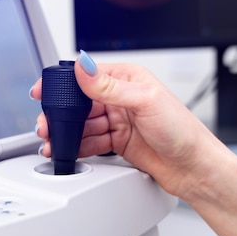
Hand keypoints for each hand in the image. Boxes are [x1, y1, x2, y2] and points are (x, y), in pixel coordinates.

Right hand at [31, 50, 221, 197]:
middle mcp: (121, 98)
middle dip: (61, 115)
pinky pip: (90, 142)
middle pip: (80, 103)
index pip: (87, 75)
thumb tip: (83, 68)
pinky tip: (67, 151)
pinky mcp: (118, 143)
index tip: (43, 91)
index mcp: (128, 79)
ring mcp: (119, 121)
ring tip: (53, 142)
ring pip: (83, 124)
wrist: (194, 167)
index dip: (63, 83)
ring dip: (67, 133)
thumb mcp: (144, 101)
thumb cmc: (181, 130)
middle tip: (46, 125)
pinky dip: (77, 147)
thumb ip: (109, 87)